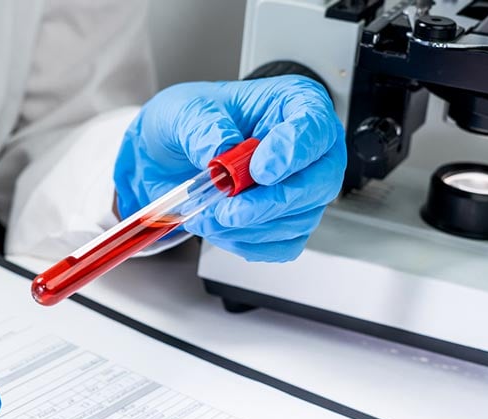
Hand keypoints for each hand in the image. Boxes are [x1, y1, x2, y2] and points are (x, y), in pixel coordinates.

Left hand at [114, 76, 345, 261]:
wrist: (168, 156)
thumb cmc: (190, 123)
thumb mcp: (184, 110)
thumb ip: (202, 127)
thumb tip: (220, 151)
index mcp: (294, 104)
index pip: (315, 128)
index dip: (293, 152)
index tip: (259, 171)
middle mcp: (307, 148)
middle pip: (319, 182)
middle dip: (273, 202)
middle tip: (231, 210)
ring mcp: (301, 187)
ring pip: (300, 220)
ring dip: (251, 227)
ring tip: (210, 216)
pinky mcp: (285, 220)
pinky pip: (283, 245)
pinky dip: (248, 243)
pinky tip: (220, 229)